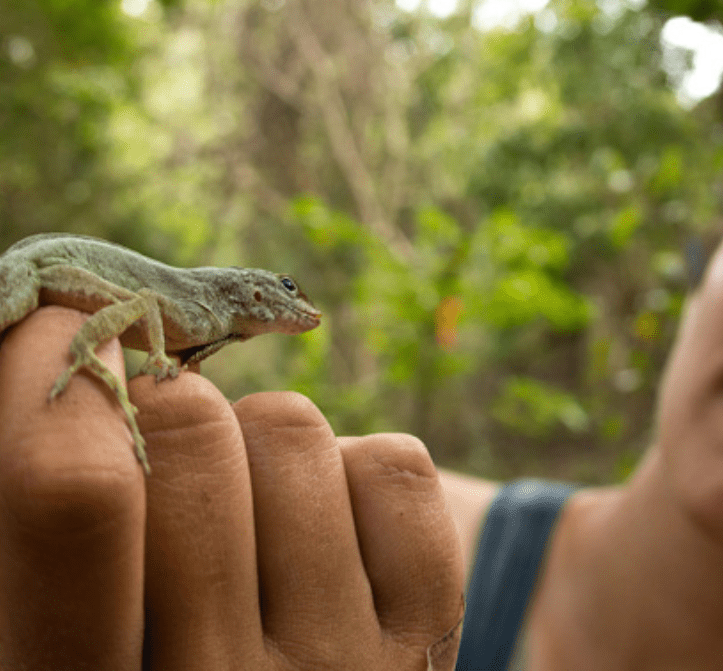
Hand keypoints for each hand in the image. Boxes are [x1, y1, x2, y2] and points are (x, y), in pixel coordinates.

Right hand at [0, 306, 463, 670]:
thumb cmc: (151, 651)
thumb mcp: (62, 624)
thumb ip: (54, 513)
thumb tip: (55, 336)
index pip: (77, 496)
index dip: (62, 376)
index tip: (63, 326)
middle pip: (194, 430)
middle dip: (164, 401)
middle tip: (159, 439)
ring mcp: (343, 665)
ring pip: (291, 427)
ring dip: (256, 441)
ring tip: (243, 515)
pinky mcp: (427, 633)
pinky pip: (391, 465)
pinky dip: (350, 470)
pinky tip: (323, 535)